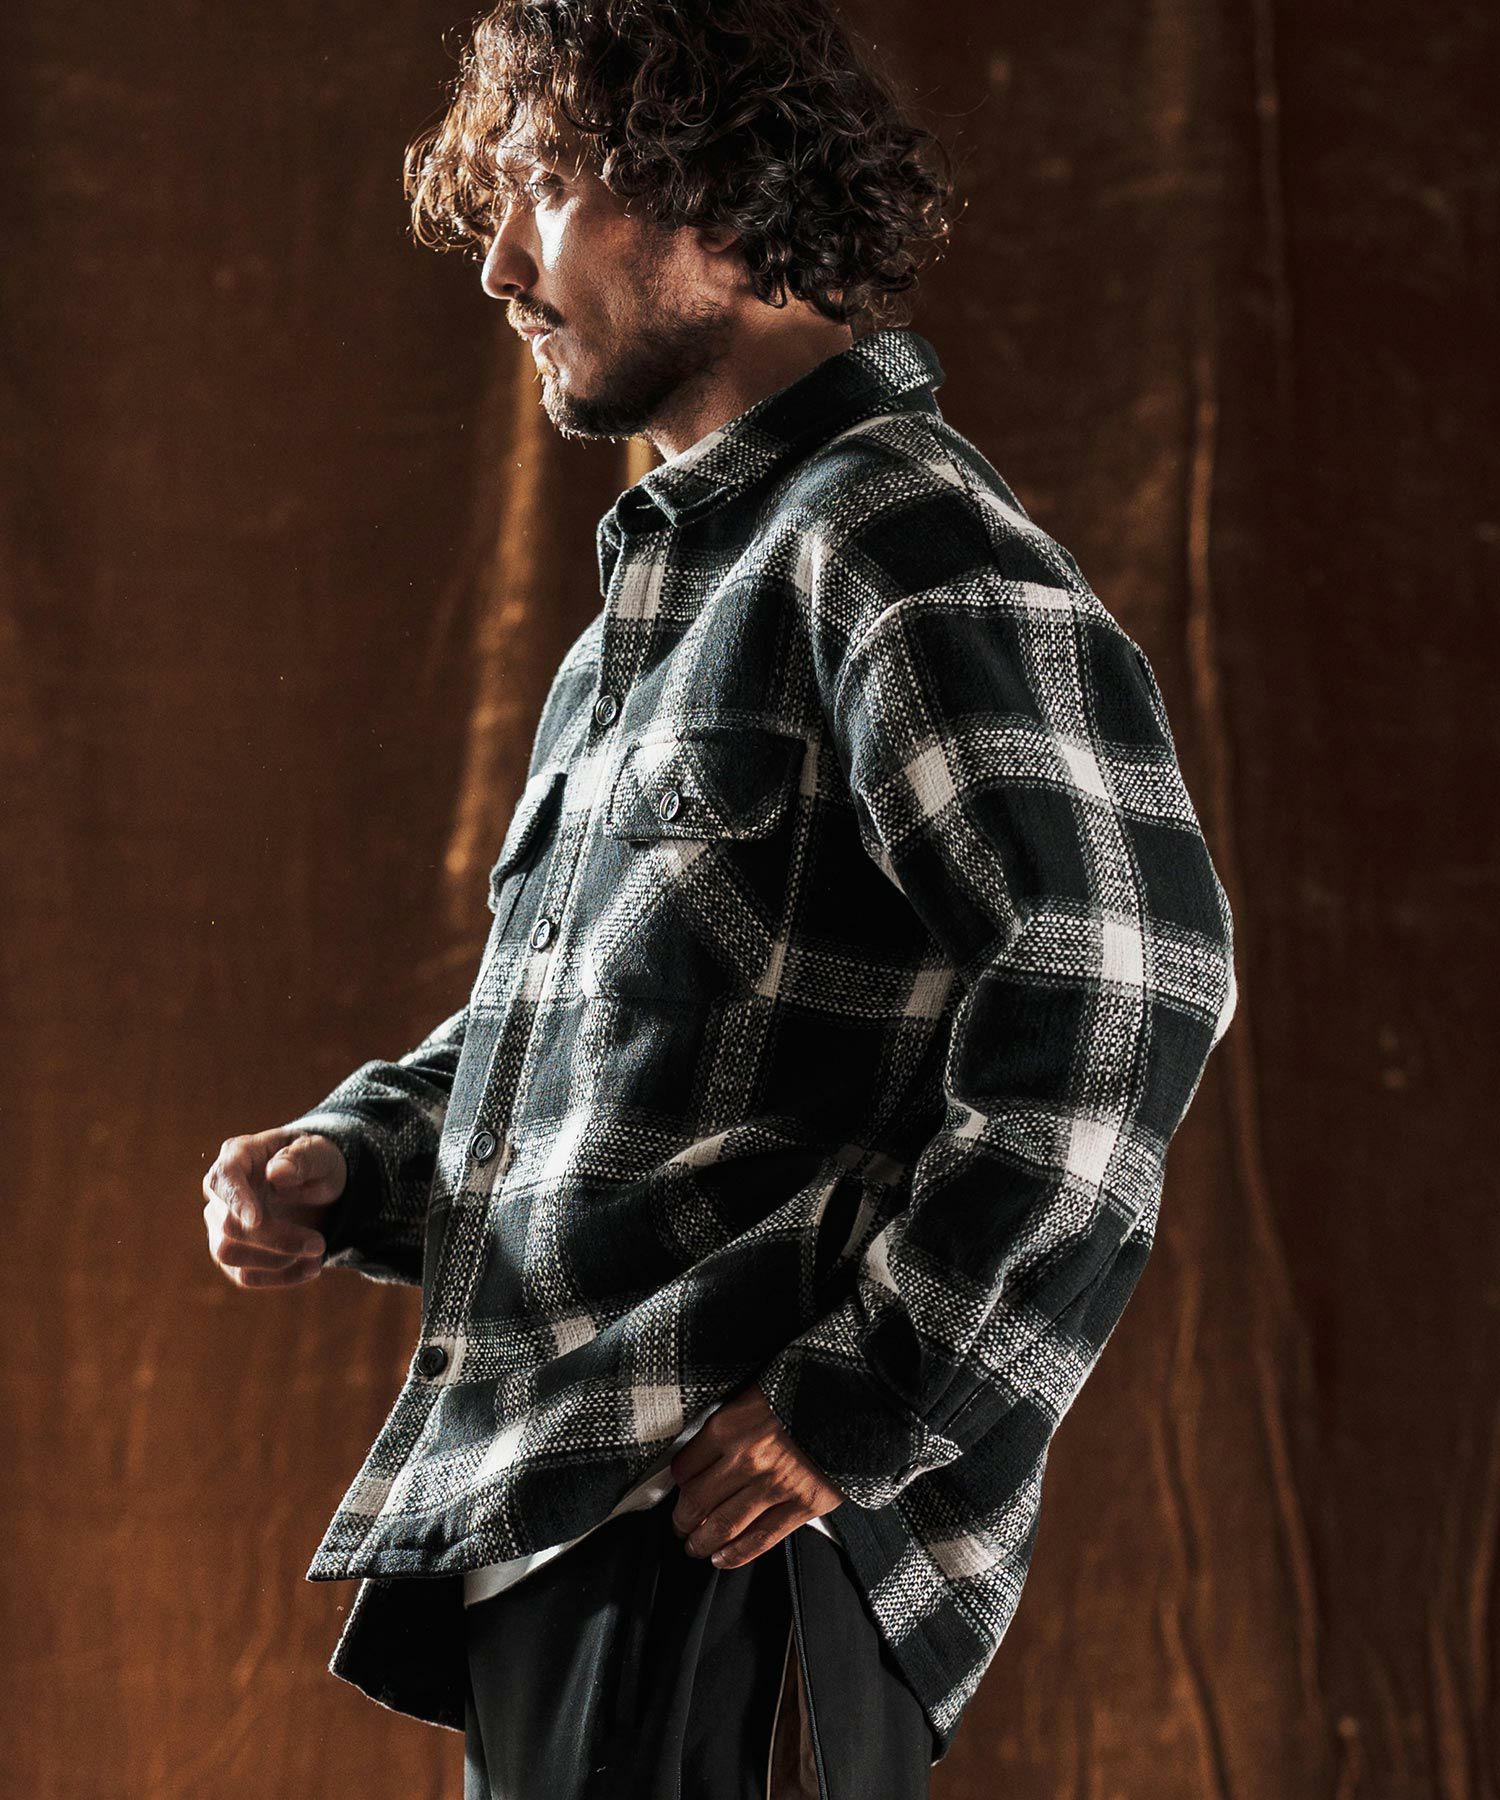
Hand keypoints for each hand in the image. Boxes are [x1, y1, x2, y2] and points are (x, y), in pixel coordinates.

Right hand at [202, 1129, 346, 1289]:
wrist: (320, 1190)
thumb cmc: (316, 1163)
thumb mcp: (321, 1153)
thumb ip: (302, 1158)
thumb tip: (276, 1172)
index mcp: (239, 1155)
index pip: (224, 1179)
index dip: (236, 1200)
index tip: (256, 1220)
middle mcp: (221, 1191)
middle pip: (229, 1224)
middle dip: (276, 1239)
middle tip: (319, 1244)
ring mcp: (221, 1224)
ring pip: (228, 1254)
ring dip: (277, 1260)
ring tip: (317, 1253)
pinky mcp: (233, 1253)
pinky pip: (244, 1275)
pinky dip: (279, 1277)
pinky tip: (310, 1268)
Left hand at [667, 1380, 845, 1568]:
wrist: (859, 1398)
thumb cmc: (807, 1389)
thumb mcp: (755, 1392)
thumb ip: (730, 1421)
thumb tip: (706, 1449)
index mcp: (729, 1426)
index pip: (685, 1467)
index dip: (677, 1483)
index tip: (678, 1489)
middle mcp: (746, 1459)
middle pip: (697, 1501)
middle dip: (682, 1520)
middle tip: (680, 1525)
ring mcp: (774, 1485)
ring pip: (724, 1526)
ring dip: (702, 1542)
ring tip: (695, 1546)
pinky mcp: (802, 1505)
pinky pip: (761, 1538)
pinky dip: (737, 1555)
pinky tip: (722, 1559)